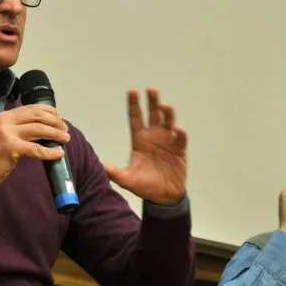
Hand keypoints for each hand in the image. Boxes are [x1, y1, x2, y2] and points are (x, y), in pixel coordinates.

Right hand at [0, 105, 68, 191]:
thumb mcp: (3, 134)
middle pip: (37, 115)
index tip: (59, 115)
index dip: (48, 110)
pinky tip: (58, 154)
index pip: (30, 108)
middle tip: (65, 128)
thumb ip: (18, 128)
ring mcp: (8, 133)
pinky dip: (49, 152)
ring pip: (39, 129)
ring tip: (65, 138)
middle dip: (54, 121)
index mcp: (4, 116)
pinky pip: (36, 149)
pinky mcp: (11, 147)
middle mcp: (5, 121)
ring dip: (55, 133)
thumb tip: (43, 127)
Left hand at [104, 88, 186, 205]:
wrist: (163, 196)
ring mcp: (168, 141)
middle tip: (151, 89)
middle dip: (152, 101)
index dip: (134, 105)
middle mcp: (154, 136)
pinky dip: (180, 134)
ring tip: (164, 106)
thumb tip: (105, 167)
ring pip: (168, 122)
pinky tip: (178, 130)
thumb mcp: (129, 181)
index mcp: (140, 140)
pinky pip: (180, 139)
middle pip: (153, 114)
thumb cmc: (145, 185)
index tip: (132, 91)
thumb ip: (117, 174)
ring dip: (167, 113)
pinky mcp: (179, 150)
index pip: (136, 118)